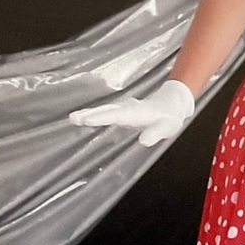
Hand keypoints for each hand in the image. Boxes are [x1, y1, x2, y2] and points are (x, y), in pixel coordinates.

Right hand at [69, 80, 195, 146]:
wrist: (171, 104)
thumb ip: (156, 134)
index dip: (102, 118)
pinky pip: (105, 112)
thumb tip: (144, 141)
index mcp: (136, 113)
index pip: (117, 115)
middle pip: (106, 111)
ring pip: (104, 110)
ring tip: (73, 118)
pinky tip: (81, 118)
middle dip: (90, 114)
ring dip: (88, 113)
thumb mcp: (167, 128)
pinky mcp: (121, 110)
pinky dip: (93, 114)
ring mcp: (123, 108)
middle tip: (73, 118)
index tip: (88, 120)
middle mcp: (127, 108)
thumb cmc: (169, 118)